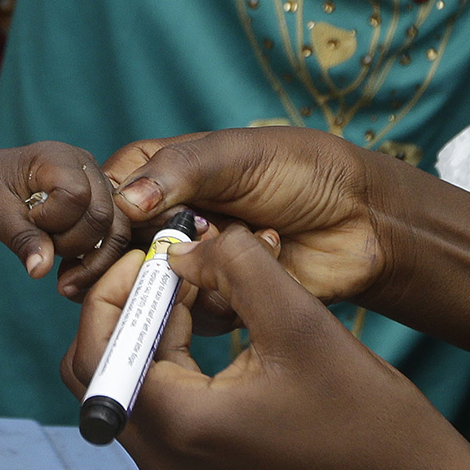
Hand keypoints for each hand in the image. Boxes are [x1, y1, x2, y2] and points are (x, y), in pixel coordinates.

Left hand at [0, 141, 124, 280]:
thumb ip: (22, 238)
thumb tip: (40, 269)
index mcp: (58, 157)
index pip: (76, 196)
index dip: (53, 220)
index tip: (28, 220)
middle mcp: (87, 167)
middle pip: (102, 215)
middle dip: (73, 245)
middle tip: (42, 249)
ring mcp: (98, 186)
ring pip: (116, 230)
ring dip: (91, 261)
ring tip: (64, 280)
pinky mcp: (101, 205)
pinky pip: (113, 237)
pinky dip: (97, 262)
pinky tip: (72, 275)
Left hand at [63, 221, 469, 469]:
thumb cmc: (366, 417)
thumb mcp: (300, 322)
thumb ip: (236, 267)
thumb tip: (184, 244)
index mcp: (179, 428)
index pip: (98, 347)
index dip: (119, 285)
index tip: (164, 249)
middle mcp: (163, 459)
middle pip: (96, 366)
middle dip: (127, 305)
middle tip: (175, 264)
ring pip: (126, 380)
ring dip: (152, 327)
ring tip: (205, 285)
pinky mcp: (200, 469)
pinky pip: (159, 401)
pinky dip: (173, 355)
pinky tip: (219, 321)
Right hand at [95, 127, 395, 325]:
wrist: (361, 219)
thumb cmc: (301, 170)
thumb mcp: (238, 155)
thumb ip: (180, 171)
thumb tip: (126, 200)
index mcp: (161, 172)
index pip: (108, 199)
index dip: (108, 220)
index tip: (122, 233)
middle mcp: (168, 220)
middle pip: (122, 252)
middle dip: (149, 255)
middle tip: (182, 247)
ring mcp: (192, 263)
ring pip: (156, 288)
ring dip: (201, 270)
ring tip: (252, 234)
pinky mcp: (217, 301)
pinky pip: (194, 314)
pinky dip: (226, 296)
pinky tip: (269, 255)